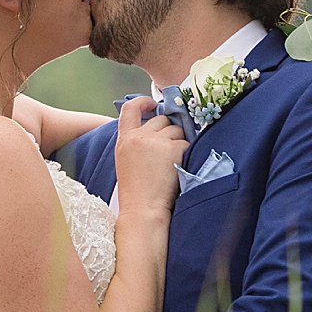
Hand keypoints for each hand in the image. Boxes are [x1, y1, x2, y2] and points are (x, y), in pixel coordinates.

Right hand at [113, 95, 186, 213]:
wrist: (143, 209)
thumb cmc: (136, 190)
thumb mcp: (127, 160)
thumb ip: (136, 142)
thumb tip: (159, 126)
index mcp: (124, 140)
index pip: (130, 109)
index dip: (143, 102)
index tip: (153, 104)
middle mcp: (139, 137)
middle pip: (161, 119)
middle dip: (169, 131)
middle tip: (170, 150)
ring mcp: (156, 142)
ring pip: (177, 130)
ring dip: (179, 142)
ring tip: (172, 163)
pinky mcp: (173, 149)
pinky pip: (187, 143)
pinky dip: (187, 154)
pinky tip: (179, 168)